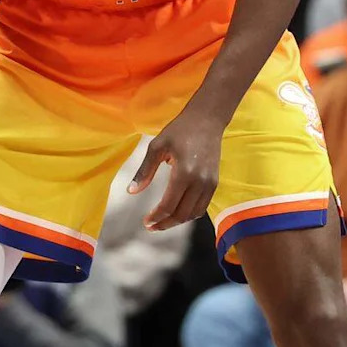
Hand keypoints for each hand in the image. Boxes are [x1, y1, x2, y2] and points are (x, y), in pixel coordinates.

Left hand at [127, 107, 223, 231]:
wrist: (207, 120)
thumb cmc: (179, 130)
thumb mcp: (157, 146)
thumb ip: (145, 171)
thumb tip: (131, 191)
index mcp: (184, 173)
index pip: (169, 205)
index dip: (156, 217)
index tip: (145, 222)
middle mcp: (200, 182)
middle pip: (182, 214)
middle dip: (165, 223)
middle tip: (151, 226)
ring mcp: (210, 184)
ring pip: (193, 214)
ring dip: (177, 221)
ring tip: (162, 220)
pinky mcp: (215, 183)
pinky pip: (202, 207)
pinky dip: (189, 214)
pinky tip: (177, 211)